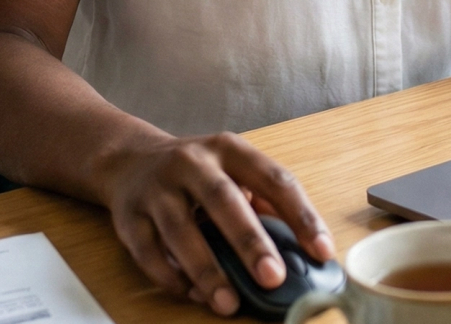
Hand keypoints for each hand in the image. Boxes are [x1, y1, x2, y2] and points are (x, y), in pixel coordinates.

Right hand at [98, 128, 334, 316]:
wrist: (129, 160)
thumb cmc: (197, 173)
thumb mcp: (232, 171)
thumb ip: (264, 202)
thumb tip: (302, 249)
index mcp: (229, 149)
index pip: (274, 178)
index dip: (301, 215)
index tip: (322, 251)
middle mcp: (192, 162)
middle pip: (224, 200)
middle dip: (250, 241)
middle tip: (273, 277)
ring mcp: (156, 188)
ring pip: (180, 230)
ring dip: (207, 269)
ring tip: (229, 303)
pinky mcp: (128, 216)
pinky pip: (148, 252)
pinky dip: (170, 276)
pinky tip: (191, 294)